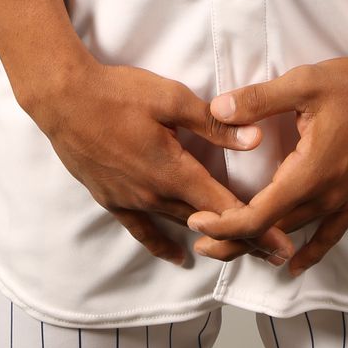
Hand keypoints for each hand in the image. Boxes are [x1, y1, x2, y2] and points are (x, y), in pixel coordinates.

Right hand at [30, 54, 296, 268]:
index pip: (224, 206)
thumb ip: (213, 124)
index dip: (257, 226)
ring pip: (179, 225)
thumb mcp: (170, 99)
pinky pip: (143, 231)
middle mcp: (154, 195)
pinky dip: (163, 244)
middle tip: (274, 253)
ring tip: (239, 251)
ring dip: (211, 239)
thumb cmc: (119, 92)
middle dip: (243, 237)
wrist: (64, 99)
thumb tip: (254, 140)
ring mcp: (131, 201)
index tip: (283, 246)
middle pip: (207, 223)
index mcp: (172, 170)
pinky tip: (178, 255)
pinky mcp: (112, 200)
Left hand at [185, 52, 347, 274]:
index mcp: (309, 173)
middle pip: (274, 232)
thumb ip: (259, 100)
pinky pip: (331, 234)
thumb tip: (217, 108)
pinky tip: (294, 265)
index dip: (225, 225)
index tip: (197, 224)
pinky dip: (310, 251)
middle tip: (202, 243)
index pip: (259, 215)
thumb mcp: (303, 83)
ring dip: (266, 243)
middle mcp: (327, 196)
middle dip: (236, 239)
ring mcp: (347, 201)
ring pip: (299, 234)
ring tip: (236, 248)